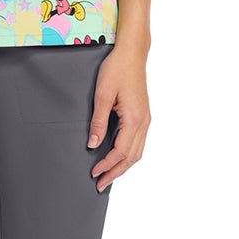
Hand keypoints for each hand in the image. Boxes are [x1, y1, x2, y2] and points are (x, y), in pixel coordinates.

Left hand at [87, 44, 149, 192]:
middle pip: (132, 157)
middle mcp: (144, 122)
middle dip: (116, 173)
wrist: (132, 54)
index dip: (107, 165)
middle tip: (100, 185)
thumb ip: (98, 122)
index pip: (121, 151)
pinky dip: (128, 155)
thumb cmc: (116, 70)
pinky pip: (138, 142)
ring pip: (138, 151)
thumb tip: (92, 144)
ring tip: (108, 176)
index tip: (94, 174)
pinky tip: (117, 158)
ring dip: (123, 166)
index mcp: (135, 118)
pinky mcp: (143, 115)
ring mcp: (146, 119)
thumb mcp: (102, 95)